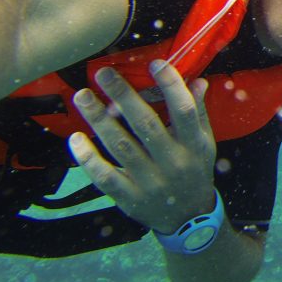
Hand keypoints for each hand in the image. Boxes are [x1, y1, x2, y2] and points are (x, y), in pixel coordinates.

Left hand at [68, 60, 216, 233]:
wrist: (188, 218)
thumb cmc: (194, 170)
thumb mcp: (205, 143)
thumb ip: (198, 113)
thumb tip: (197, 81)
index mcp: (195, 145)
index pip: (184, 111)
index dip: (171, 85)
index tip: (155, 63)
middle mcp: (173, 162)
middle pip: (146, 124)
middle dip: (123, 95)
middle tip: (103, 73)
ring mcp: (150, 182)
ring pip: (121, 146)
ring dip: (98, 120)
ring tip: (83, 97)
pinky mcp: (129, 198)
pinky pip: (104, 176)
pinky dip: (88, 158)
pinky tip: (76, 138)